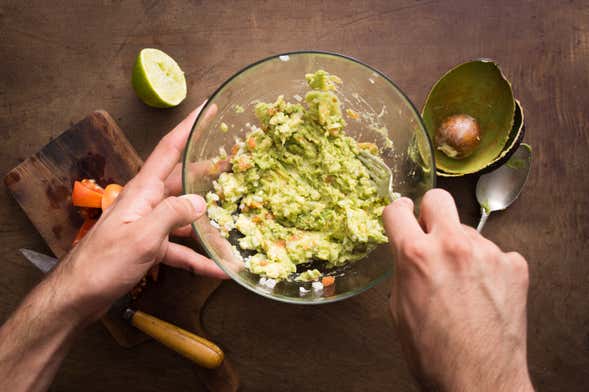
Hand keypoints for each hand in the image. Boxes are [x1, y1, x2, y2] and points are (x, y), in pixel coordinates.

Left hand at [59, 103, 227, 321]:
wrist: (78, 296)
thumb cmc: (104, 263)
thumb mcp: (142, 236)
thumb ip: (173, 214)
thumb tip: (201, 202)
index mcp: (143, 191)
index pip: (169, 149)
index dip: (189, 127)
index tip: (207, 109)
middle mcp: (147, 203)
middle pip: (183, 181)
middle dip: (208, 170)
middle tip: (234, 160)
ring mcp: (149, 225)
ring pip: (186, 217)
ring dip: (210, 221)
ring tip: (235, 216)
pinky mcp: (150, 247)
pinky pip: (180, 249)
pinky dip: (198, 257)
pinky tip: (218, 268)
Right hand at [383, 189, 532, 390]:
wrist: (477, 380)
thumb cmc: (434, 354)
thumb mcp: (398, 308)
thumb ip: (403, 269)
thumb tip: (407, 251)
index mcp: (416, 255)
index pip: (397, 209)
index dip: (396, 212)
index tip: (402, 214)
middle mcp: (451, 246)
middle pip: (438, 198)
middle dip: (430, 212)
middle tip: (431, 232)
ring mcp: (487, 252)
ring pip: (468, 230)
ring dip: (461, 247)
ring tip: (462, 281)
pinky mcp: (513, 265)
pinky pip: (495, 251)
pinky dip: (487, 266)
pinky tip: (483, 291)